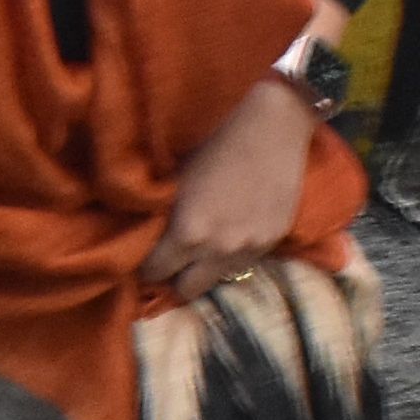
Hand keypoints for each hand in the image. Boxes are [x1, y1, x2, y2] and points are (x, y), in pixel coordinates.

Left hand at [144, 72, 319, 305]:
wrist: (273, 128)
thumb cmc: (216, 145)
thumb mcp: (178, 182)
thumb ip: (165, 217)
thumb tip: (147, 239)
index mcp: (188, 233)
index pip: (155, 272)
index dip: (147, 267)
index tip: (145, 259)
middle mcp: (218, 249)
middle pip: (186, 290)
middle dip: (174, 278)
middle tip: (171, 262)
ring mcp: (250, 249)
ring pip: (217, 280)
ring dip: (205, 269)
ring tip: (200, 251)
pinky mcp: (274, 242)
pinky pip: (244, 264)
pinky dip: (231, 256)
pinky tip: (229, 235)